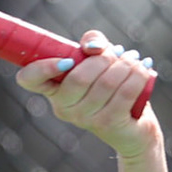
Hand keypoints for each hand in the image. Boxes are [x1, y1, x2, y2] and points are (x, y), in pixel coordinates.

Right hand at [14, 29, 157, 158]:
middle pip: (78, 77)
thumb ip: (91, 43)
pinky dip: (137, 75)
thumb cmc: (111, 87)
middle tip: (117, 55)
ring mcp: (85, 119)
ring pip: (106, 83)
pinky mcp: (108, 125)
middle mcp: (63, 108)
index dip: (42, 67)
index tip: (67, 60)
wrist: (133, 128)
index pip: (29, 79)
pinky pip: (125, 93)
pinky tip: (142, 68)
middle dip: (104, 59)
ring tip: (133, 60)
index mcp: (54, 89)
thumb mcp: (98, 60)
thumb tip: (93, 48)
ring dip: (125, 65)